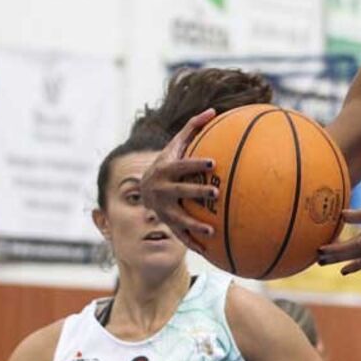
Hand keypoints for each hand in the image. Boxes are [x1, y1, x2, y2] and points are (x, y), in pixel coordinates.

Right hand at [138, 109, 216, 250]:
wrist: (145, 187)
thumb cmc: (168, 161)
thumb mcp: (176, 144)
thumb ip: (193, 128)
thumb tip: (214, 110)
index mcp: (165, 169)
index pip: (181, 165)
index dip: (195, 163)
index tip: (212, 162)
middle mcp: (161, 190)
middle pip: (179, 191)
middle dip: (196, 191)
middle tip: (215, 192)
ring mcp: (162, 208)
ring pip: (177, 218)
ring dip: (194, 225)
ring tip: (211, 230)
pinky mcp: (167, 223)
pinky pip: (180, 236)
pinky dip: (192, 243)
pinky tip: (208, 250)